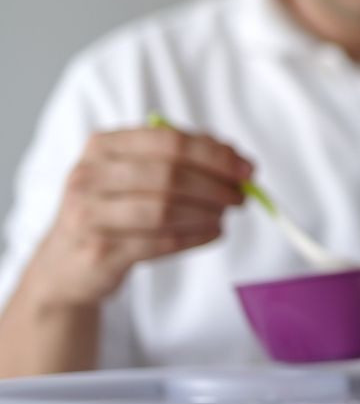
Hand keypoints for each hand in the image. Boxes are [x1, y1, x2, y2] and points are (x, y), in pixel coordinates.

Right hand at [27, 126, 251, 307]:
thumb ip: (185, 159)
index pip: (170, 140)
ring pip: (166, 209)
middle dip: (216, 185)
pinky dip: (197, 236)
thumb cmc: (115, 209)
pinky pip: (162, 241)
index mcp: (103, 145)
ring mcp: (89, 215)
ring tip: (226, 214)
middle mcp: (89, 176)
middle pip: (170, 174)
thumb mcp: (138, 174)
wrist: (68, 262)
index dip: (215, 155)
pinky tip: (214, 232)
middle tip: (242, 196)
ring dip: (208, 211)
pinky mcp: (99, 252)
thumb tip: (239, 160)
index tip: (247, 169)